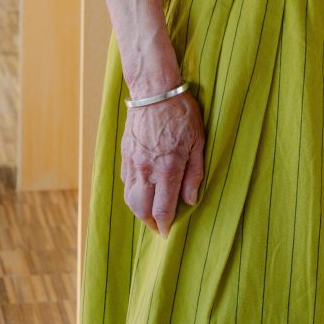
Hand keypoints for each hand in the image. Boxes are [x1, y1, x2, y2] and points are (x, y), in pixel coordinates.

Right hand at [120, 91, 204, 236]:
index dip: (165, 225)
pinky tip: (142, 188)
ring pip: (130, 198)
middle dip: (149, 222)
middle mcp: (147, 170)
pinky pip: (125, 181)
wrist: (154, 90)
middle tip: (159, 225)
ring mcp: (133, 162)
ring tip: (149, 211)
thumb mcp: (198, 140)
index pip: (162, 209)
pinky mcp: (125, 153)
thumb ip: (194, 173)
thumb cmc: (181, 112)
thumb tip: (190, 200)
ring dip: (139, 209)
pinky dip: (132, 191)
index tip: (168, 233)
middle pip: (141, 209)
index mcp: (167, 168)